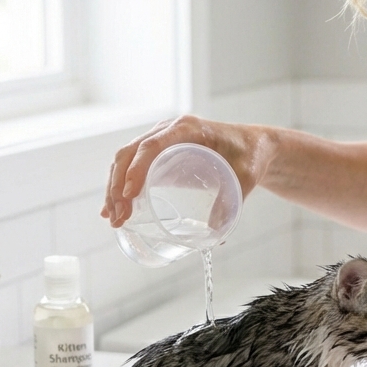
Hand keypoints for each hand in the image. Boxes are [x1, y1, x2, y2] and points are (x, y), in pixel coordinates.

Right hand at [101, 115, 275, 226]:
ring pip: (125, 160)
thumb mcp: (245, 178)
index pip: (151, 146)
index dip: (135, 170)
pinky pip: (132, 166)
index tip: (128, 196)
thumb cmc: (250, 156)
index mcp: (187, 129)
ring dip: (114, 189)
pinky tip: (114, 208)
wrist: (253, 145)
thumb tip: (216, 237)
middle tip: (118, 217)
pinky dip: (120, 186)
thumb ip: (232, 202)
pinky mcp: (159, 153)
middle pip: (130, 154)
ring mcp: (160, 140)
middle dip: (117, 186)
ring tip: (113, 219)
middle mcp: (168, 130)